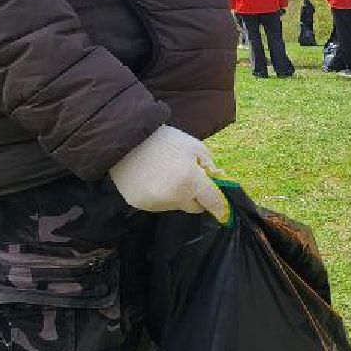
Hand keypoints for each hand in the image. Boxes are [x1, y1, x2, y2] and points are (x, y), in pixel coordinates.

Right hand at [108, 126, 229, 222]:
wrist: (125, 138)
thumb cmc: (164, 140)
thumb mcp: (195, 147)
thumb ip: (210, 167)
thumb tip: (218, 183)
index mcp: (191, 182)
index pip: (213, 202)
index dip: (220, 206)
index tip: (225, 212)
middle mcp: (173, 198)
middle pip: (195, 207)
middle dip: (196, 196)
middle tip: (190, 177)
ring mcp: (155, 204)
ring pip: (176, 206)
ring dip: (178, 195)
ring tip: (167, 174)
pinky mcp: (140, 205)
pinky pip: (159, 204)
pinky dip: (161, 195)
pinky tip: (153, 178)